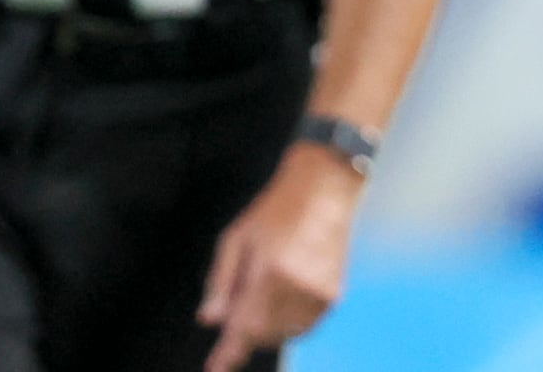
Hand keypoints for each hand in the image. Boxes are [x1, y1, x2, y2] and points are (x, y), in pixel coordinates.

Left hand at [197, 143, 363, 371]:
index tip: (214, 371)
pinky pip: (303, 326)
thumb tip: (209, 319)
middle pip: (262, 333)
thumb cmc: (276, 209)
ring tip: (269, 284)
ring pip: (283, 334)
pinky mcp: (332, 295)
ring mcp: (318, 294)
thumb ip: (221, 281)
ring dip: (267, 324)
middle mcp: (297, 286)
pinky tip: (285, 290)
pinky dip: (288, 319)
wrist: (325, 189)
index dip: (227, 353)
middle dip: (245, 327)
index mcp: (269, 270)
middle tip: (244, 295)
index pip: (243, 325)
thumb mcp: (236, 237)